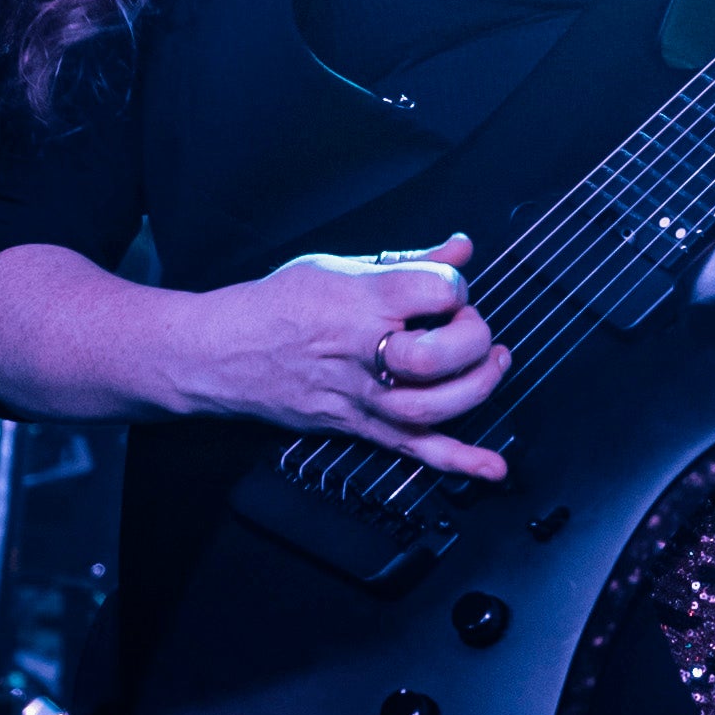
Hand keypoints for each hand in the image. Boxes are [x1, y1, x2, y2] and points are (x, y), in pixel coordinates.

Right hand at [157, 234, 510, 481]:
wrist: (222, 352)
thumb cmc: (278, 305)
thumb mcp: (341, 266)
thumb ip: (410, 262)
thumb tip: (462, 248)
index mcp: (363, 300)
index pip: (441, 290)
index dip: (454, 288)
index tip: (444, 290)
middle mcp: (366, 351)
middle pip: (445, 352)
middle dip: (473, 336)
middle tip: (466, 326)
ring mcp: (363, 396)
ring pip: (438, 405)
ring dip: (478, 386)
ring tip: (492, 364)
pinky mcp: (359, 426)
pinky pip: (416, 450)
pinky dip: (460, 461)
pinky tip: (492, 467)